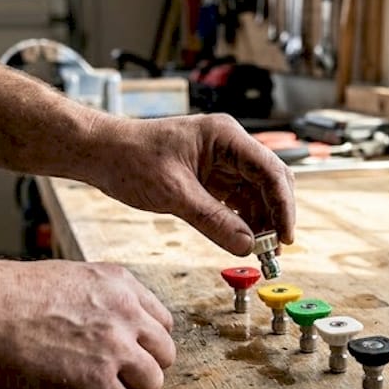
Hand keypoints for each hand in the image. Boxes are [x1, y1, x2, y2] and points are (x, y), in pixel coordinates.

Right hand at [0, 259, 174, 388]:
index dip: (142, 344)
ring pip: (151, 384)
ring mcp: (115, 349)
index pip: (160, 321)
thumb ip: (96, 304)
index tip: (125, 356)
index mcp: (118, 283)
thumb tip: (102, 337)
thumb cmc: (0, 298)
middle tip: (111, 380)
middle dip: (140, 370)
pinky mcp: (97, 385)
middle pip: (164, 354)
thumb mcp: (65, 281)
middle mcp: (125, 313)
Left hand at [90, 113, 295, 255]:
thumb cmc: (131, 158)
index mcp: (225, 136)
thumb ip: (213, 220)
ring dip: (261, 222)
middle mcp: (229, 146)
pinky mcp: (212, 179)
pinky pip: (238, 201)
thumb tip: (247, 245)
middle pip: (270, 182)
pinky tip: (243, 240)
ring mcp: (222, 162)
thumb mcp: (174, 193)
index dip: (283, 205)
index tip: (285, 235)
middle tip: (274, 250)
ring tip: (260, 251)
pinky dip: (243, 222)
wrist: (103, 154)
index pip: (270, 170)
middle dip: (276, 215)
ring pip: (257, 194)